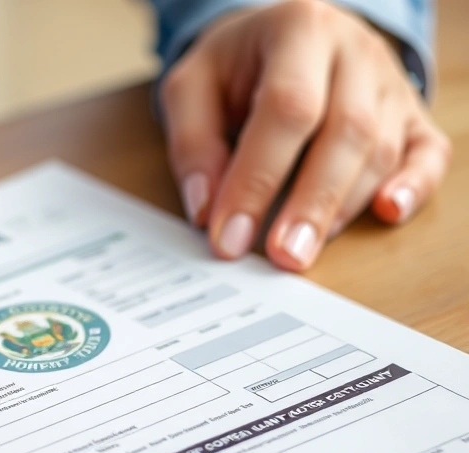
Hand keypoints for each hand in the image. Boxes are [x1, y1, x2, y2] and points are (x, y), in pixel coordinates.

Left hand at [159, 0, 450, 269]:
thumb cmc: (234, 65)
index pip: (286, 108)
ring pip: (381, 150)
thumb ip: (192, 144)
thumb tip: (206, 211)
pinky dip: (413, 187)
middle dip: (311, 203)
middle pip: (347, 131)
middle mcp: (355, 51)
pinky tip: (386, 213)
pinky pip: (428, 154)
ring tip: (300, 249)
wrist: (282, 34)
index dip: (257, 178)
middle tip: (282, 256)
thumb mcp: (191, 86)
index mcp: (298, 29)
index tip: (230, 235)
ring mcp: (390, 83)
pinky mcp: (411, 114)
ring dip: (341, 207)